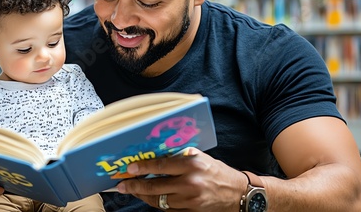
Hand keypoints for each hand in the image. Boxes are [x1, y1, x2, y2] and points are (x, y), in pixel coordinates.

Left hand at [116, 148, 245, 210]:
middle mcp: (190, 183)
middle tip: (122, 185)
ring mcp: (190, 200)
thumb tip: (155, 154)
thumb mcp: (200, 157)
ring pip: (158, 200)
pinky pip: (167, 209)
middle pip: (155, 187)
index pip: (161, 166)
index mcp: (192, 165)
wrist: (238, 194)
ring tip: (132, 190)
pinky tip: (149, 197)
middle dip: (135, 186)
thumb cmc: (217, 172)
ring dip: (143, 195)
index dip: (142, 168)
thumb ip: (179, 156)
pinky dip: (157, 203)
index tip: (129, 169)